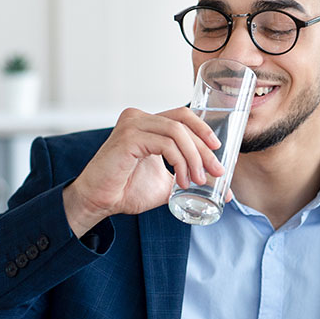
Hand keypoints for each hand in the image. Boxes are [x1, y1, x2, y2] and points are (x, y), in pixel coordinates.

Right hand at [62, 107, 224, 236]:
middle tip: (217, 172)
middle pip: (183, 122)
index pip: (182, 116)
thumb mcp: (166, 184)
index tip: (217, 151)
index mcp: (147, 124)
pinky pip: (166, 143)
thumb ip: (189, 179)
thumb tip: (221, 189)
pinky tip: (180, 180)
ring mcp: (133, 124)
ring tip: (196, 180)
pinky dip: (179, 162)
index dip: (203, 130)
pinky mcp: (129, 137)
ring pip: (177, 132)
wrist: (98, 202)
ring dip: (193, 158)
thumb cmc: (125, 190)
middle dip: (204, 149)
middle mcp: (139, 118)